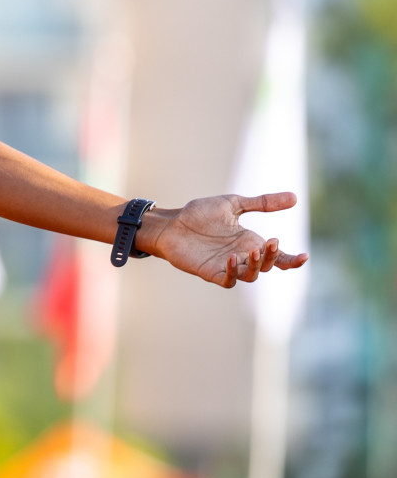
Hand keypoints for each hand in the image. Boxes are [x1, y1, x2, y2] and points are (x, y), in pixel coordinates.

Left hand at [146, 191, 308, 287]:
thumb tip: (295, 197)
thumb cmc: (199, 215)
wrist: (171, 223)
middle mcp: (242, 256)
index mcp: (250, 241)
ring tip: (252, 250)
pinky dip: (233, 273)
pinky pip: (228, 280)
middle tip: (271, 241)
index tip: (305, 256)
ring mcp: (227, 266)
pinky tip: (231, 259)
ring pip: (251, 275)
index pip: (277, 257)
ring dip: (255, 266)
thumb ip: (262, 203)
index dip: (292, 260)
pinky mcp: (211, 272)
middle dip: (272, 256)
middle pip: (267, 266)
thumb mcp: (233, 204)